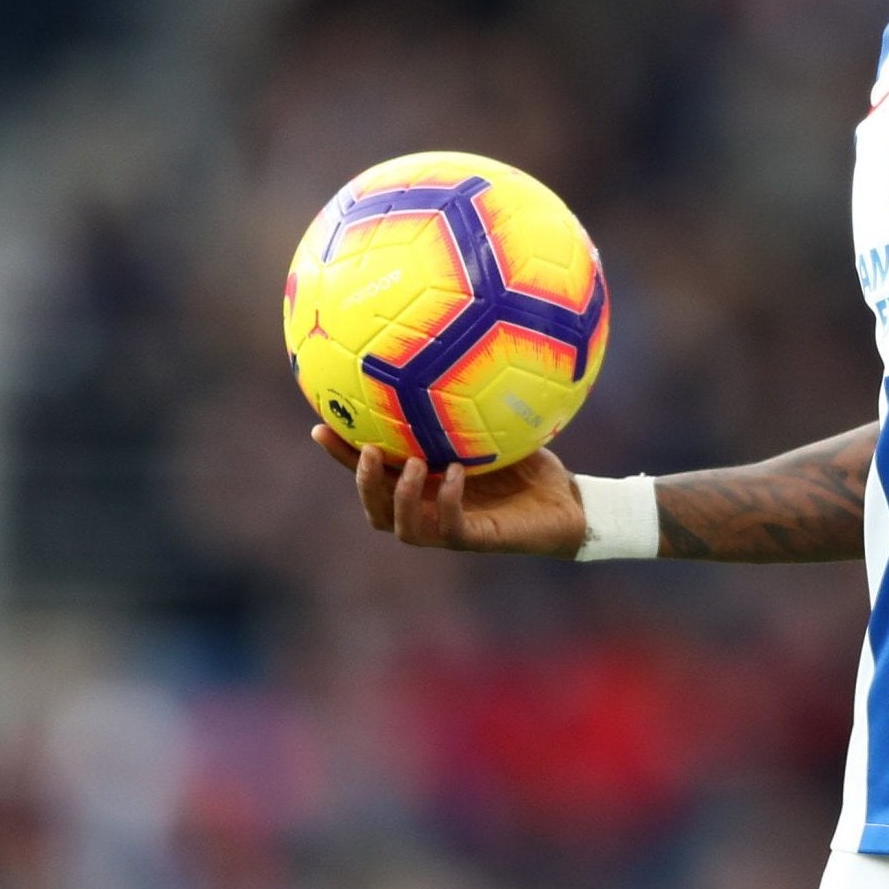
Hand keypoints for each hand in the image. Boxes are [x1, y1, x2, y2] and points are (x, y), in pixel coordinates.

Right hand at [311, 424, 588, 557]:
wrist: (568, 502)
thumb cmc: (529, 460)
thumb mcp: (494, 424)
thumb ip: (466, 399)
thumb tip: (450, 348)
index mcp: (425, 484)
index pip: (373, 471)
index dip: (342, 455)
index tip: (320, 426)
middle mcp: (430, 509)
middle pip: (375, 508)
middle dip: (361, 482)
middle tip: (363, 450)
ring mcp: (450, 529)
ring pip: (402, 527)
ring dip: (399, 497)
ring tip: (408, 465)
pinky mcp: (477, 540)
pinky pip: (449, 528)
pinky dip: (447, 502)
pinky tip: (453, 474)